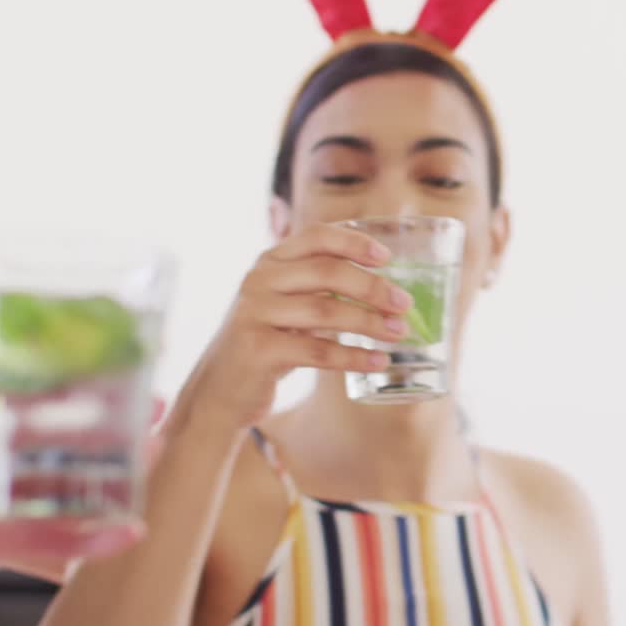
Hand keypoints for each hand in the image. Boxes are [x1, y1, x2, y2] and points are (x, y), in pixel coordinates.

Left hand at [0, 362, 164, 609]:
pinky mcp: (1, 542)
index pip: (41, 386)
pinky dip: (95, 539)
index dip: (83, 373)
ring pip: (72, 485)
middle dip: (115, 422)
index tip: (123, 358)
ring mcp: (3, 498)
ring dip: (116, 473)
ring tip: (153, 457)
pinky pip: (56, 542)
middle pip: (68, 434)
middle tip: (154, 408)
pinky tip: (127, 531)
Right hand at [175, 223, 412, 427]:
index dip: (354, 242)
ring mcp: (255, 313)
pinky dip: (353, 356)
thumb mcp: (288, 305)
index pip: (316, 236)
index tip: (387, 257)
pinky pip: (316, 350)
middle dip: (372, 287)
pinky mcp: (257, 349)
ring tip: (399, 333)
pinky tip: (378, 361)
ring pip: (324, 311)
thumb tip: (388, 290)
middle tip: (404, 304)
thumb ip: (321, 290)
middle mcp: (259, 280)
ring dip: (369, 322)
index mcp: (270, 261)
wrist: (221, 389)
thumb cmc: (267, 342)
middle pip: (326, 272)